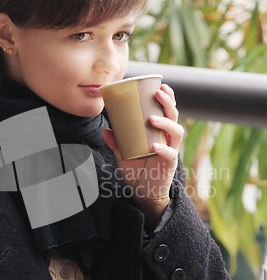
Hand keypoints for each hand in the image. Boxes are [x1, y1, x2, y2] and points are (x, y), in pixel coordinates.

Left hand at [102, 83, 183, 228]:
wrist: (143, 194)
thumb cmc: (137, 171)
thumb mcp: (123, 155)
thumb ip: (116, 142)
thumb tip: (104, 129)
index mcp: (158, 133)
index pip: (167, 111)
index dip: (167, 98)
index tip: (161, 86)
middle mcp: (167, 139)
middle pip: (174, 116)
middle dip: (168, 103)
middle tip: (158, 94)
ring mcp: (170, 151)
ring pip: (176, 132)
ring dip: (166, 123)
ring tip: (152, 119)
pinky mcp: (169, 165)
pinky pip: (170, 154)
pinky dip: (163, 148)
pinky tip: (154, 145)